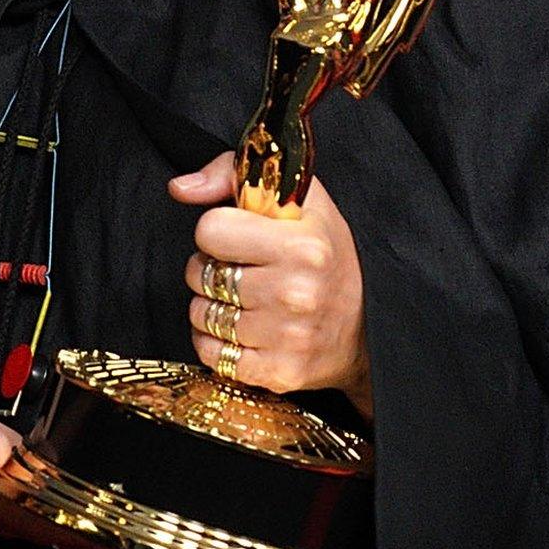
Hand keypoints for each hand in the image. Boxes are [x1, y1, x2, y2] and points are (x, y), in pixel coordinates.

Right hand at [0, 388, 117, 548]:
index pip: (47, 522)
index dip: (80, 531)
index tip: (113, 536)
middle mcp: (0, 509)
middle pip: (54, 531)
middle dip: (91, 537)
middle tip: (132, 540)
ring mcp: (1, 506)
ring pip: (48, 528)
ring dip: (81, 531)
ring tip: (118, 533)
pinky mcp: (3, 497)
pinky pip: (40, 516)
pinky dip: (66, 519)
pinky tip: (85, 518)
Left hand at [169, 151, 372, 418]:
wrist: (368, 323)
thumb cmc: (325, 251)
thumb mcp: (295, 196)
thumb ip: (231, 174)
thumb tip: (180, 188)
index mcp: (301, 244)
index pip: (209, 229)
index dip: (218, 229)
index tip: (240, 234)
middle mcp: (294, 292)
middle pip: (201, 273)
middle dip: (211, 266)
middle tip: (240, 266)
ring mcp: (286, 338)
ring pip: (201, 314)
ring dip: (210, 304)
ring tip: (241, 297)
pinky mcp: (278, 373)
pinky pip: (212, 354)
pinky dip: (214, 340)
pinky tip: (240, 327)